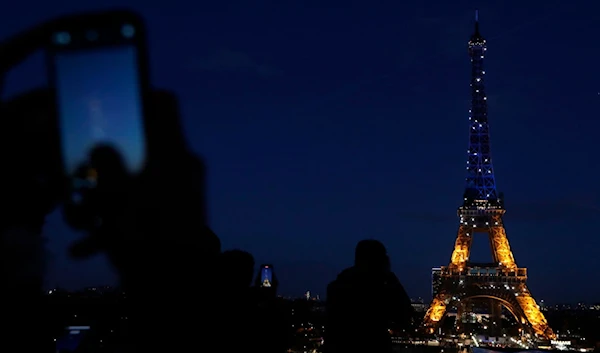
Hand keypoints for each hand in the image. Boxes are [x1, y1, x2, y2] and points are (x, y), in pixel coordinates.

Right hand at [65, 90, 220, 287]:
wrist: (179, 284)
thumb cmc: (148, 232)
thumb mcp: (116, 194)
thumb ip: (106, 161)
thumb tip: (101, 147)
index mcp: (174, 150)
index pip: (164, 102)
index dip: (138, 96)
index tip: (113, 107)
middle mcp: (183, 165)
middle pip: (144, 144)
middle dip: (110, 160)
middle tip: (84, 175)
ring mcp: (183, 191)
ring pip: (140, 179)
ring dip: (110, 195)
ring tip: (83, 219)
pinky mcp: (179, 215)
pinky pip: (148, 206)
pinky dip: (122, 218)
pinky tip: (93, 242)